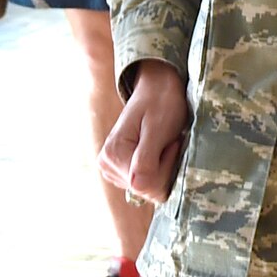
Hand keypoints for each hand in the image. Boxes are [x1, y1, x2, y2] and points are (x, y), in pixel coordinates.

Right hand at [98, 59, 188, 204]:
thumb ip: (146, 159)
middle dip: (165, 168)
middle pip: (147, 190)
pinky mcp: (122, 170)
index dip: (166, 167)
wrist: (157, 87)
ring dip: (163, 168)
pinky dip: (159, 169)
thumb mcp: (157, 127)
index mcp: (112, 155)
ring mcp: (113, 169)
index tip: (170, 142)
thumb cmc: (161, 102)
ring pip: (149, 189)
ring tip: (162, 143)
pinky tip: (157, 150)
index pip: (147, 186)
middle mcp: (107, 165)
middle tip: (167, 141)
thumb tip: (137, 186)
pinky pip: (147, 184)